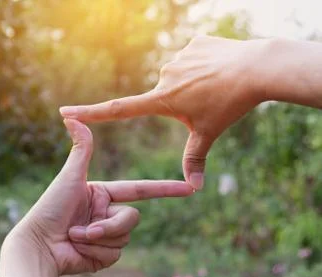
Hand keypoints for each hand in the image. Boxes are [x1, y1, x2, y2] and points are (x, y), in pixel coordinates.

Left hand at [8, 119, 192, 275]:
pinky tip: (76, 250)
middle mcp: (106, 213)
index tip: (190, 188)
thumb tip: (71, 116)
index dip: (165, 189)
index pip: (140, 190)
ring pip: (124, 237)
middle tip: (85, 229)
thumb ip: (80, 148)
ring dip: (98, 239)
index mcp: (103, 194)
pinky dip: (94, 253)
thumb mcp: (70, 176)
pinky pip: (114, 254)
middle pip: (132, 217)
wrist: (38, 246)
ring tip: (75, 237)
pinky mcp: (103, 256)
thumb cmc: (50, 208)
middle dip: (110, 225)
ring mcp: (106, 236)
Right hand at [60, 36, 266, 189]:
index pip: (117, 110)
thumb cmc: (229, 105)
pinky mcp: (194, 43)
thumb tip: (194, 188)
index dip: (90, 112)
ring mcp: (178, 57)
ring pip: (182, 75)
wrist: (256, 69)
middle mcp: (164, 76)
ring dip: (195, 82)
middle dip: (183, 100)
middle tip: (209, 100)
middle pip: (167, 95)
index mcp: (161, 100)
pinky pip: (194, 58)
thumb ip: (195, 159)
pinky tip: (221, 68)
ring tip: (218, 84)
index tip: (65, 111)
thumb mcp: (208, 134)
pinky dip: (205, 66)